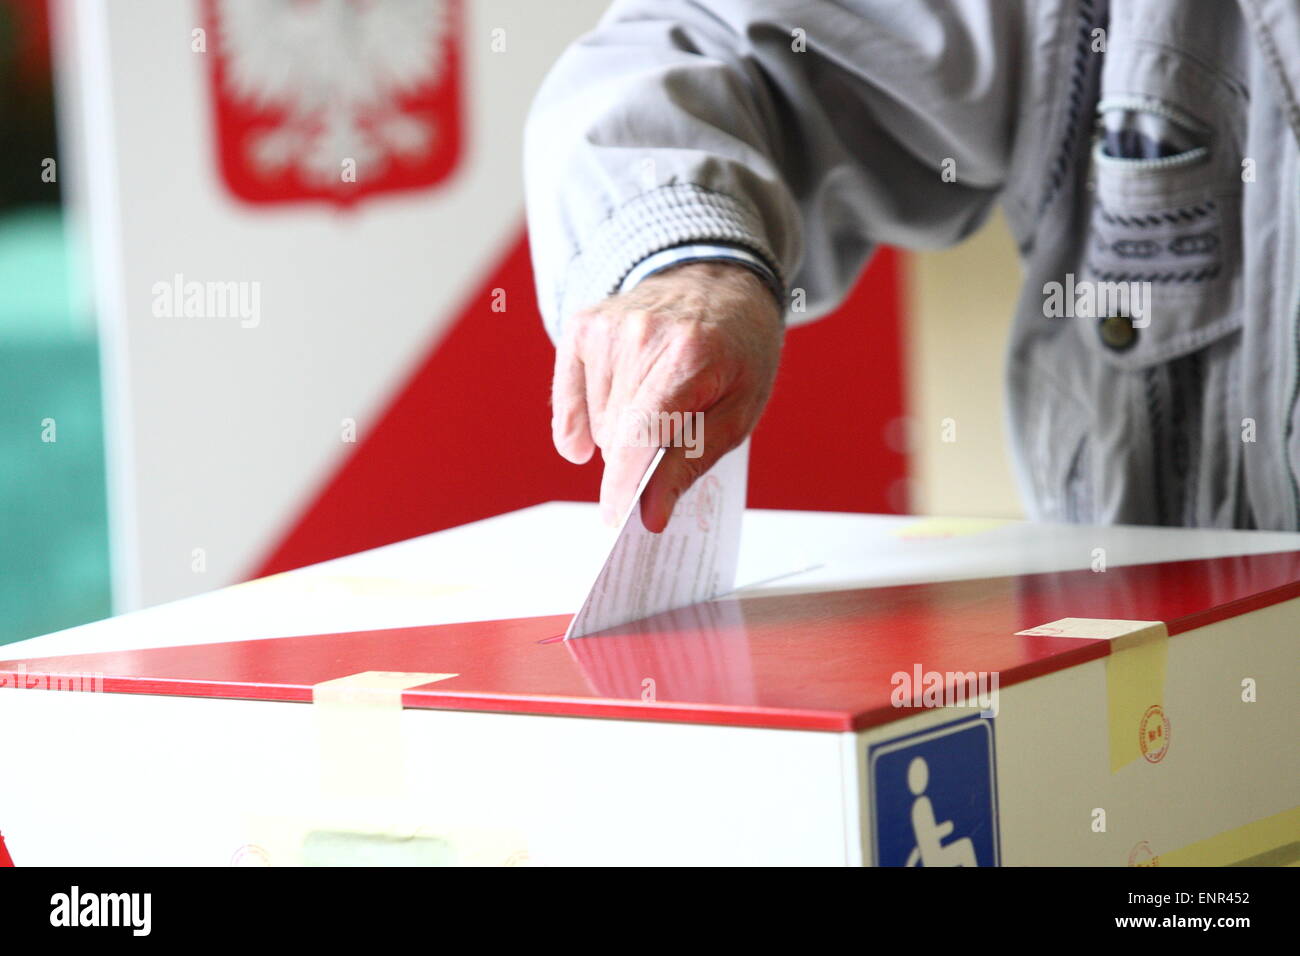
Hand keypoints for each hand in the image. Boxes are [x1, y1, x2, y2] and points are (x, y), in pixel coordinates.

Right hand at [551, 260, 782, 531]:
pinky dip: (586, 416)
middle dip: (641, 453)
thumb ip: (690, 462)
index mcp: (688, 355)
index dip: (623, 485)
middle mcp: (640, 335)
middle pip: (614, 436)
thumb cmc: (736, 349)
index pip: (639, 435)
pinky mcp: (583, 326)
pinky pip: (569, 400)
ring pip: (595, 423)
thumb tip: (650, 513)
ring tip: (656, 398)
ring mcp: (605, 327)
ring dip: (621, 430)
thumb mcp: (739, 412)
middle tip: (675, 427)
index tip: (615, 520)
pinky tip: (610, 411)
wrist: (719, 281)